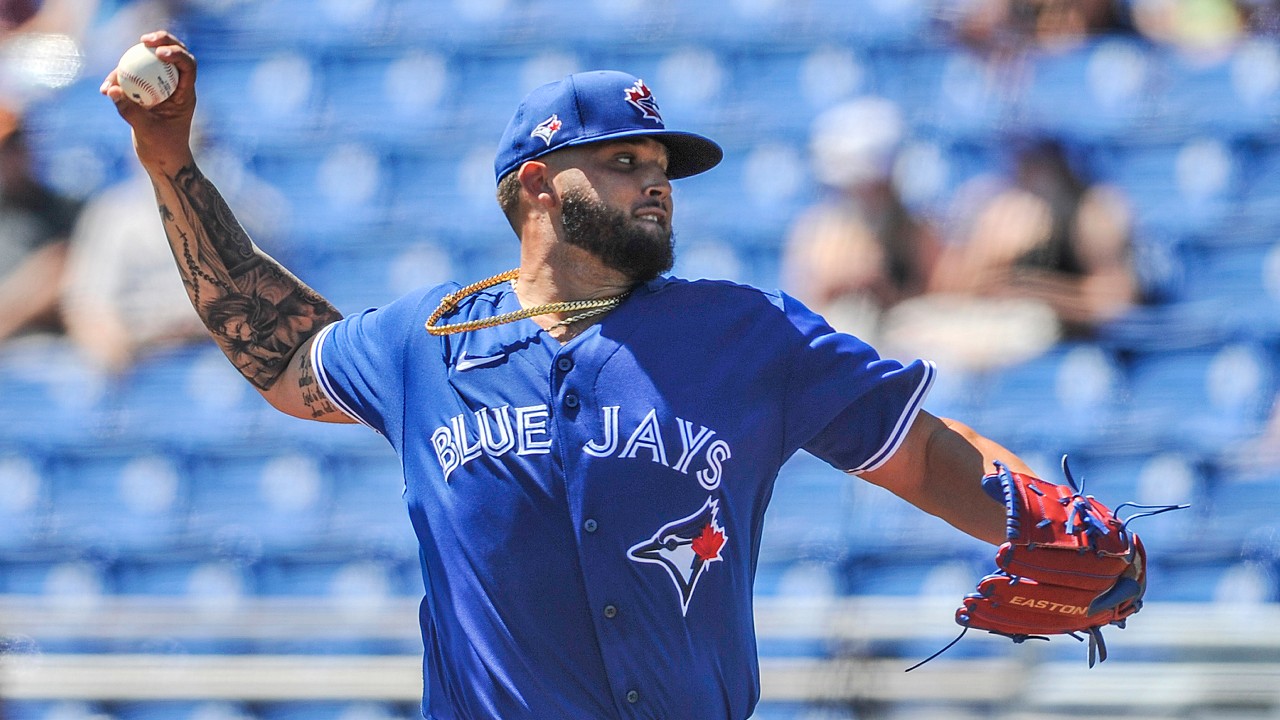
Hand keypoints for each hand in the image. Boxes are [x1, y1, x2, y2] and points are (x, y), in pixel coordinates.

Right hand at [101, 31, 197, 171]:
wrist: (162, 161)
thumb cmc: (162, 149)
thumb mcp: (146, 131)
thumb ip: (130, 110)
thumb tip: (111, 90)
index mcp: (185, 94)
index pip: (188, 66)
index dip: (176, 53)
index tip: (158, 52)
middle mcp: (176, 87)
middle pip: (174, 54)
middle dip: (161, 40)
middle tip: (143, 39)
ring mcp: (161, 87)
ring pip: (151, 63)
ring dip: (130, 63)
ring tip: (112, 79)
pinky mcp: (147, 91)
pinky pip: (134, 77)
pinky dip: (120, 80)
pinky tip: (105, 89)